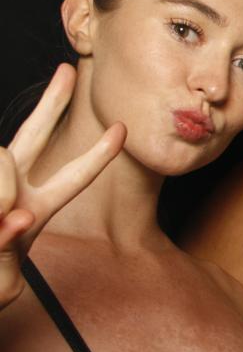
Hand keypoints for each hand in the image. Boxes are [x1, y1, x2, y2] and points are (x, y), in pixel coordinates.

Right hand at [0, 64, 125, 306]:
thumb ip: (5, 249)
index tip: (121, 128)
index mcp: (36, 210)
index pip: (72, 177)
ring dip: (0, 193)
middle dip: (51, 103)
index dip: (97, 154)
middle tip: (67, 70)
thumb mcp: (2, 282)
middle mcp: (13, 191)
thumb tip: (12, 215)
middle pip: (33, 136)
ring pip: (1, 161)